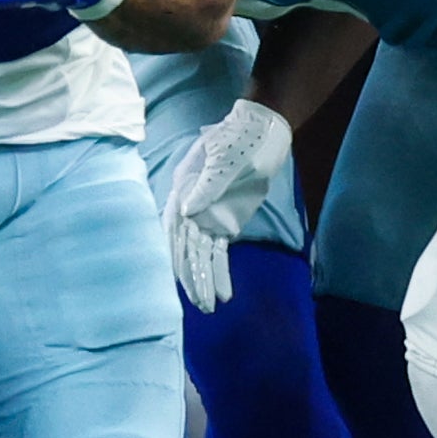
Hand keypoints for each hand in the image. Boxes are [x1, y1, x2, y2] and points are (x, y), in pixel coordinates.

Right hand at [164, 99, 290, 312]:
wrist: (262, 130)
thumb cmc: (239, 139)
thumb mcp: (223, 158)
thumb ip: (206, 185)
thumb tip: (187, 211)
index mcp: (183, 187)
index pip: (174, 226)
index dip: (175, 251)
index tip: (177, 276)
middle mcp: (190, 206)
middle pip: (186, 246)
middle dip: (191, 275)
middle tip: (198, 303)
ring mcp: (208, 216)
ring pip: (201, 253)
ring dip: (204, 279)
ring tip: (208, 306)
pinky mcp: (225, 222)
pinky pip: (219, 251)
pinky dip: (219, 271)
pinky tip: (221, 292)